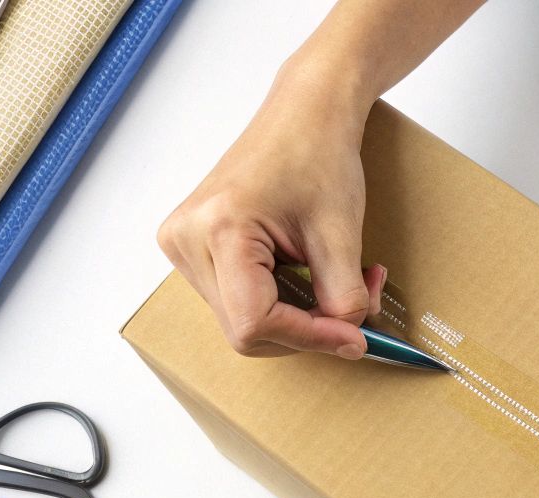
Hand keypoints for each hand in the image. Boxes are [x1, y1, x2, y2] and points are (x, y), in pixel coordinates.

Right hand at [157, 70, 382, 357]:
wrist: (304, 113)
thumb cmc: (319, 154)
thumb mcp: (341, 236)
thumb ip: (344, 300)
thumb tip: (350, 344)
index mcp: (218, 230)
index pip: (255, 324)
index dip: (310, 338)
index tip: (355, 337)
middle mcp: (187, 239)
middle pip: (246, 331)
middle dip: (306, 330)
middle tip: (354, 310)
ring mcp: (184, 244)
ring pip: (242, 322)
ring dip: (296, 319)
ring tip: (334, 283)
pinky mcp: (194, 246)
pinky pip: (237, 301)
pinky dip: (279, 304)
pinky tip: (304, 278)